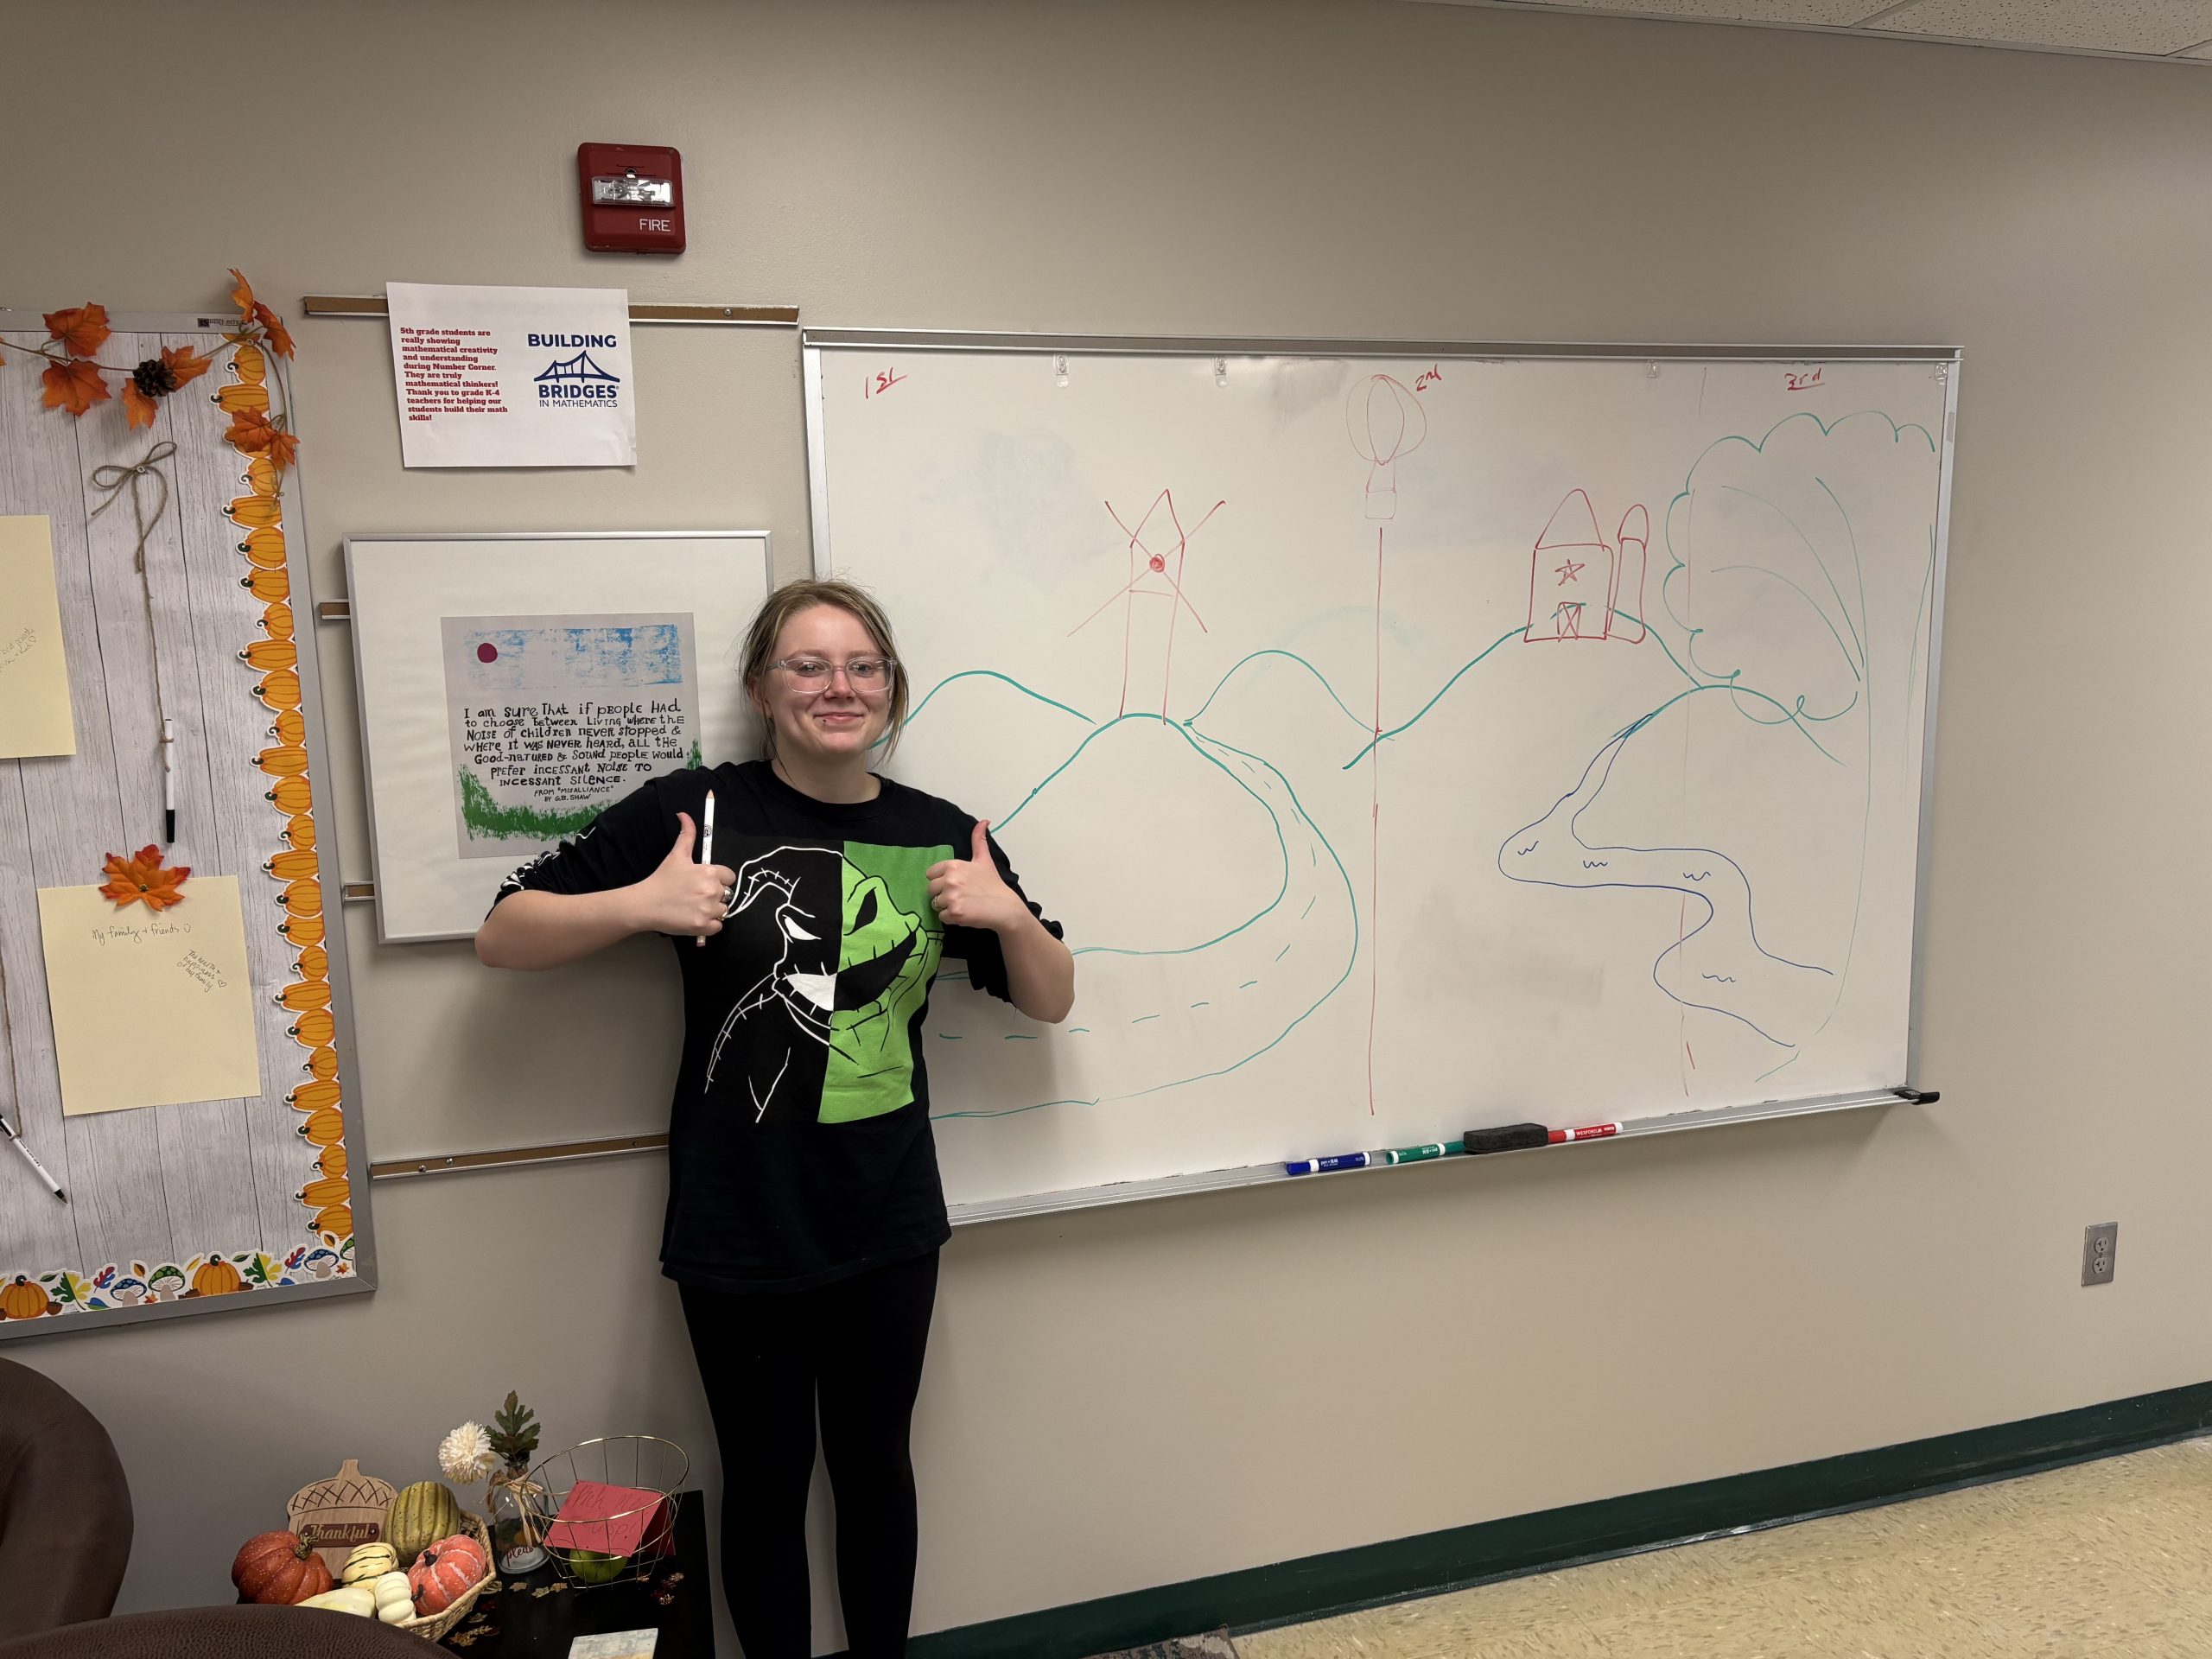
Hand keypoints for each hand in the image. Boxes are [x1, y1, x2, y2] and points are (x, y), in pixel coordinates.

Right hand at [631, 811, 736, 938]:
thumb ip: (687, 834)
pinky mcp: (703, 926)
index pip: (729, 877)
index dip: (718, 880)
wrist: (644, 904)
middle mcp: (712, 891)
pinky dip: (709, 925)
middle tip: (694, 895)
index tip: (704, 882)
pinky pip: (718, 926)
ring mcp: (708, 910)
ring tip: (693, 907)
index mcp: (710, 872)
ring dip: (712, 910)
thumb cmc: (661, 879)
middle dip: (714, 895)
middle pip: (726, 894)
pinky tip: (695, 918)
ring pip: (723, 910)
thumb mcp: (676, 855)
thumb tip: (684, 814)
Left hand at [927, 821, 1023, 932]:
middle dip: (942, 894)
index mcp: (953, 866)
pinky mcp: (954, 913)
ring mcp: (951, 898)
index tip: (955, 884)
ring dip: (946, 907)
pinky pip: (942, 917)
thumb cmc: (993, 883)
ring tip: (963, 904)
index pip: (930, 874)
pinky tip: (964, 913)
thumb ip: (979, 840)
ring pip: (935, 904)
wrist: (1005, 907)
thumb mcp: (984, 860)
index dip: (940, 880)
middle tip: (960, 895)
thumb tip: (984, 821)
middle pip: (930, 890)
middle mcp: (949, 880)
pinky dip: (951, 918)